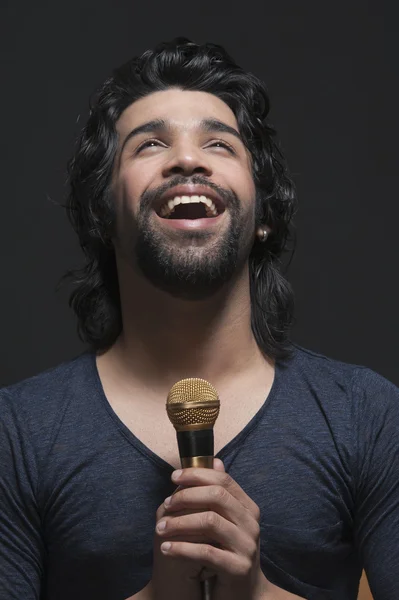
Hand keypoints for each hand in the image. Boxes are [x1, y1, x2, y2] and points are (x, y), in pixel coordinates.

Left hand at [155, 459, 265, 599]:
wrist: (245, 594)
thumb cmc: (228, 553)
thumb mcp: (225, 522)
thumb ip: (219, 494)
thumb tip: (215, 461)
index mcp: (248, 508)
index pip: (223, 480)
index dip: (197, 475)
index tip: (173, 477)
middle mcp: (252, 523)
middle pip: (217, 496)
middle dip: (186, 496)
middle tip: (165, 504)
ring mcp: (248, 546)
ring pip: (210, 521)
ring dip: (180, 522)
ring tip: (160, 528)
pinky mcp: (238, 568)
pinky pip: (206, 552)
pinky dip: (182, 547)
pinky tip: (166, 547)